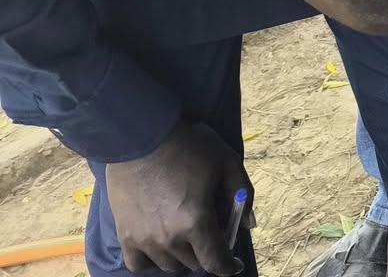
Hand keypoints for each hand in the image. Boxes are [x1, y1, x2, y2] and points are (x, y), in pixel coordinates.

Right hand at [102, 121, 249, 276]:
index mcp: (196, 222)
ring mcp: (144, 239)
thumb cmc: (188, 146)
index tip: (234, 264)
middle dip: (207, 255)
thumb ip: (242, 195)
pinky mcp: (125, 235)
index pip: (214, 262)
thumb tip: (249, 224)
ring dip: (182, 256)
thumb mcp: (227, 162)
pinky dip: (152, 261)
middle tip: (211, 236)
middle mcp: (169, 238)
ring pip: (168, 265)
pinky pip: (138, 264)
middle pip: (193, 264)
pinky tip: (161, 247)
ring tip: (188, 238)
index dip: (228, 266)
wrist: (141, 137)